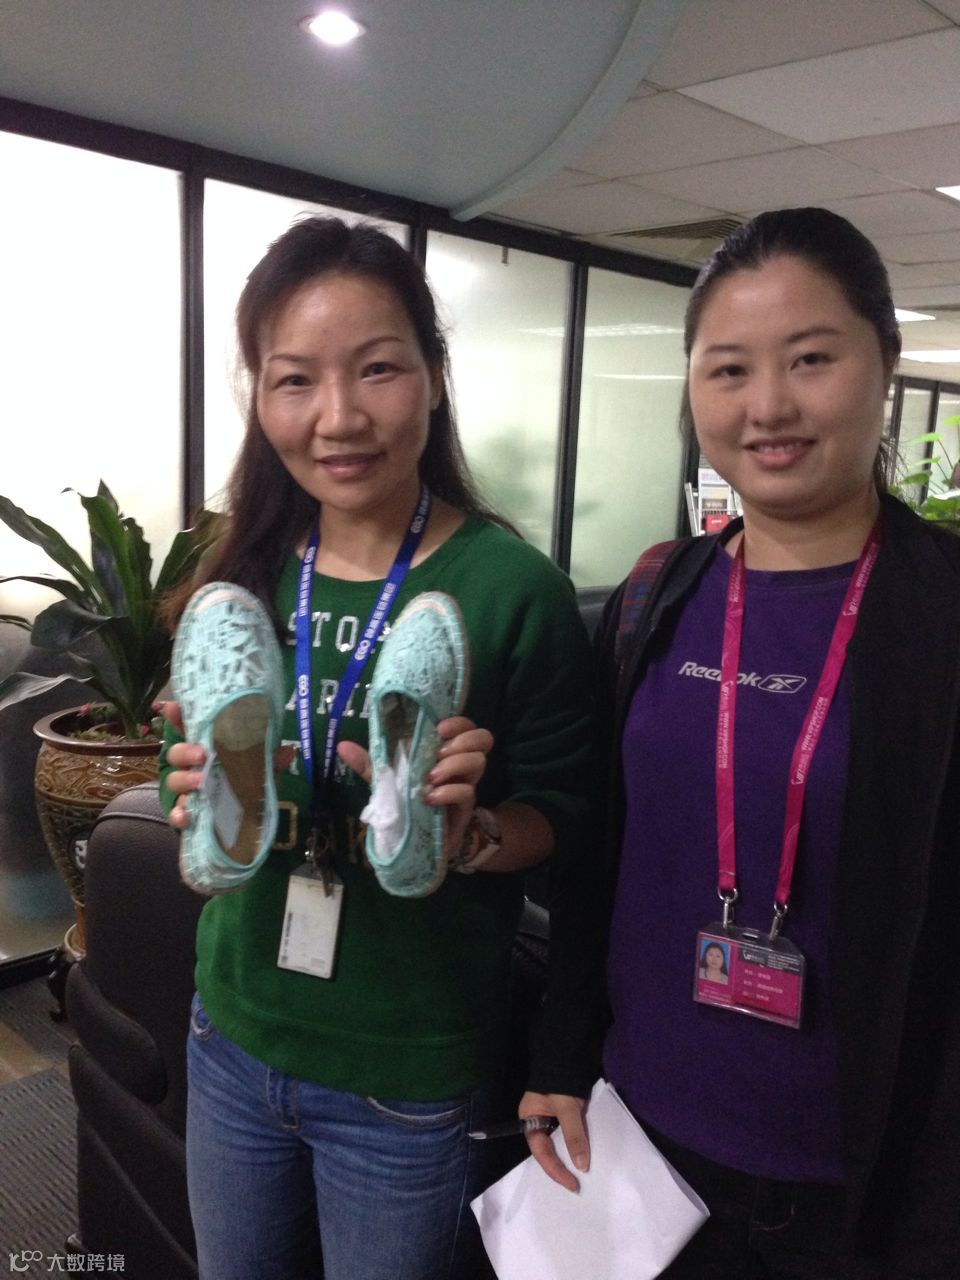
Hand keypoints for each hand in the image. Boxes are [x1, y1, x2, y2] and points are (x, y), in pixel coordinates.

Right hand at [157, 701, 296, 831]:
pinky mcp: (187, 815)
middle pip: (176, 754)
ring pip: (173, 781)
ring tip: (199, 783)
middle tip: (202, 754)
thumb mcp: (263, 773)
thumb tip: (289, 751)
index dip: (179, 717)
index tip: (174, 708)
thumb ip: (272, 762)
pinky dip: (178, 814)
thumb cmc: (248, 789)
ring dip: (183, 779)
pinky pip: (175, 814)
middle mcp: (194, 768)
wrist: (243, 828)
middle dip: (184, 751)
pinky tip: (187, 816)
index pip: (190, 729)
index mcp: (209, 751)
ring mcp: (187, 792)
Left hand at [337, 716, 492, 857]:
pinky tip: (428, 798)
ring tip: (430, 777)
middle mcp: (459, 765)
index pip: (465, 726)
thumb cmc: (407, 805)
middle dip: (463, 740)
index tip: (439, 727)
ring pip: (479, 762)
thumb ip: (371, 764)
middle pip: (483, 738)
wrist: (421, 843)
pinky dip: (448, 792)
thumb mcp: (388, 783)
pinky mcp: (465, 809)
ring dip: (455, 764)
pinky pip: (467, 793)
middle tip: (438, 752)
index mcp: (443, 752)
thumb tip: (342, 745)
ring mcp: (465, 786)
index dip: (459, 722)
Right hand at [519, 1090, 588, 1191]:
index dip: (556, 1169)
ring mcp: (551, 1118)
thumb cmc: (560, 1081)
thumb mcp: (567, 1108)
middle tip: (577, 1184)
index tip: (572, 1183)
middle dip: (562, 1167)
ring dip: (571, 1157)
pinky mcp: (565, 1113)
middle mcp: (537, 1121)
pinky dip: (578, 1144)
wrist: (568, 1053)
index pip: (541, 1152)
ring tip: (583, 1174)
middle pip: (548, 1150)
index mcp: (529, 1120)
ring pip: (560, 1144)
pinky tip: (586, 1154)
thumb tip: (582, 1165)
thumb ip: (574, 1135)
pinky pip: (569, 1134)